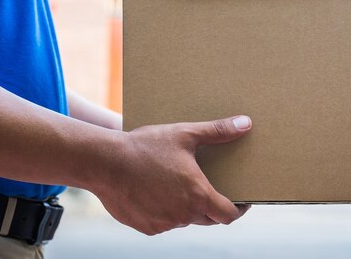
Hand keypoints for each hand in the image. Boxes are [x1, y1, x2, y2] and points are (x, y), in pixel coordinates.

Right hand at [91, 115, 251, 234]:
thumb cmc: (146, 146)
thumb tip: (246, 123)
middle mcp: (183, 215)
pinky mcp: (146, 227)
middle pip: (209, 218)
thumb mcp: (185, 134)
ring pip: (185, 219)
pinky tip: (158, 191)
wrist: (104, 162)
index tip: (242, 200)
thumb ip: (218, 131)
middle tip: (211, 187)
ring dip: (187, 207)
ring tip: (181, 184)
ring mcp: (164, 223)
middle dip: (213, 206)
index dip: (239, 209)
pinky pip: (164, 222)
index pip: (229, 215)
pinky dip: (166, 210)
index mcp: (198, 195)